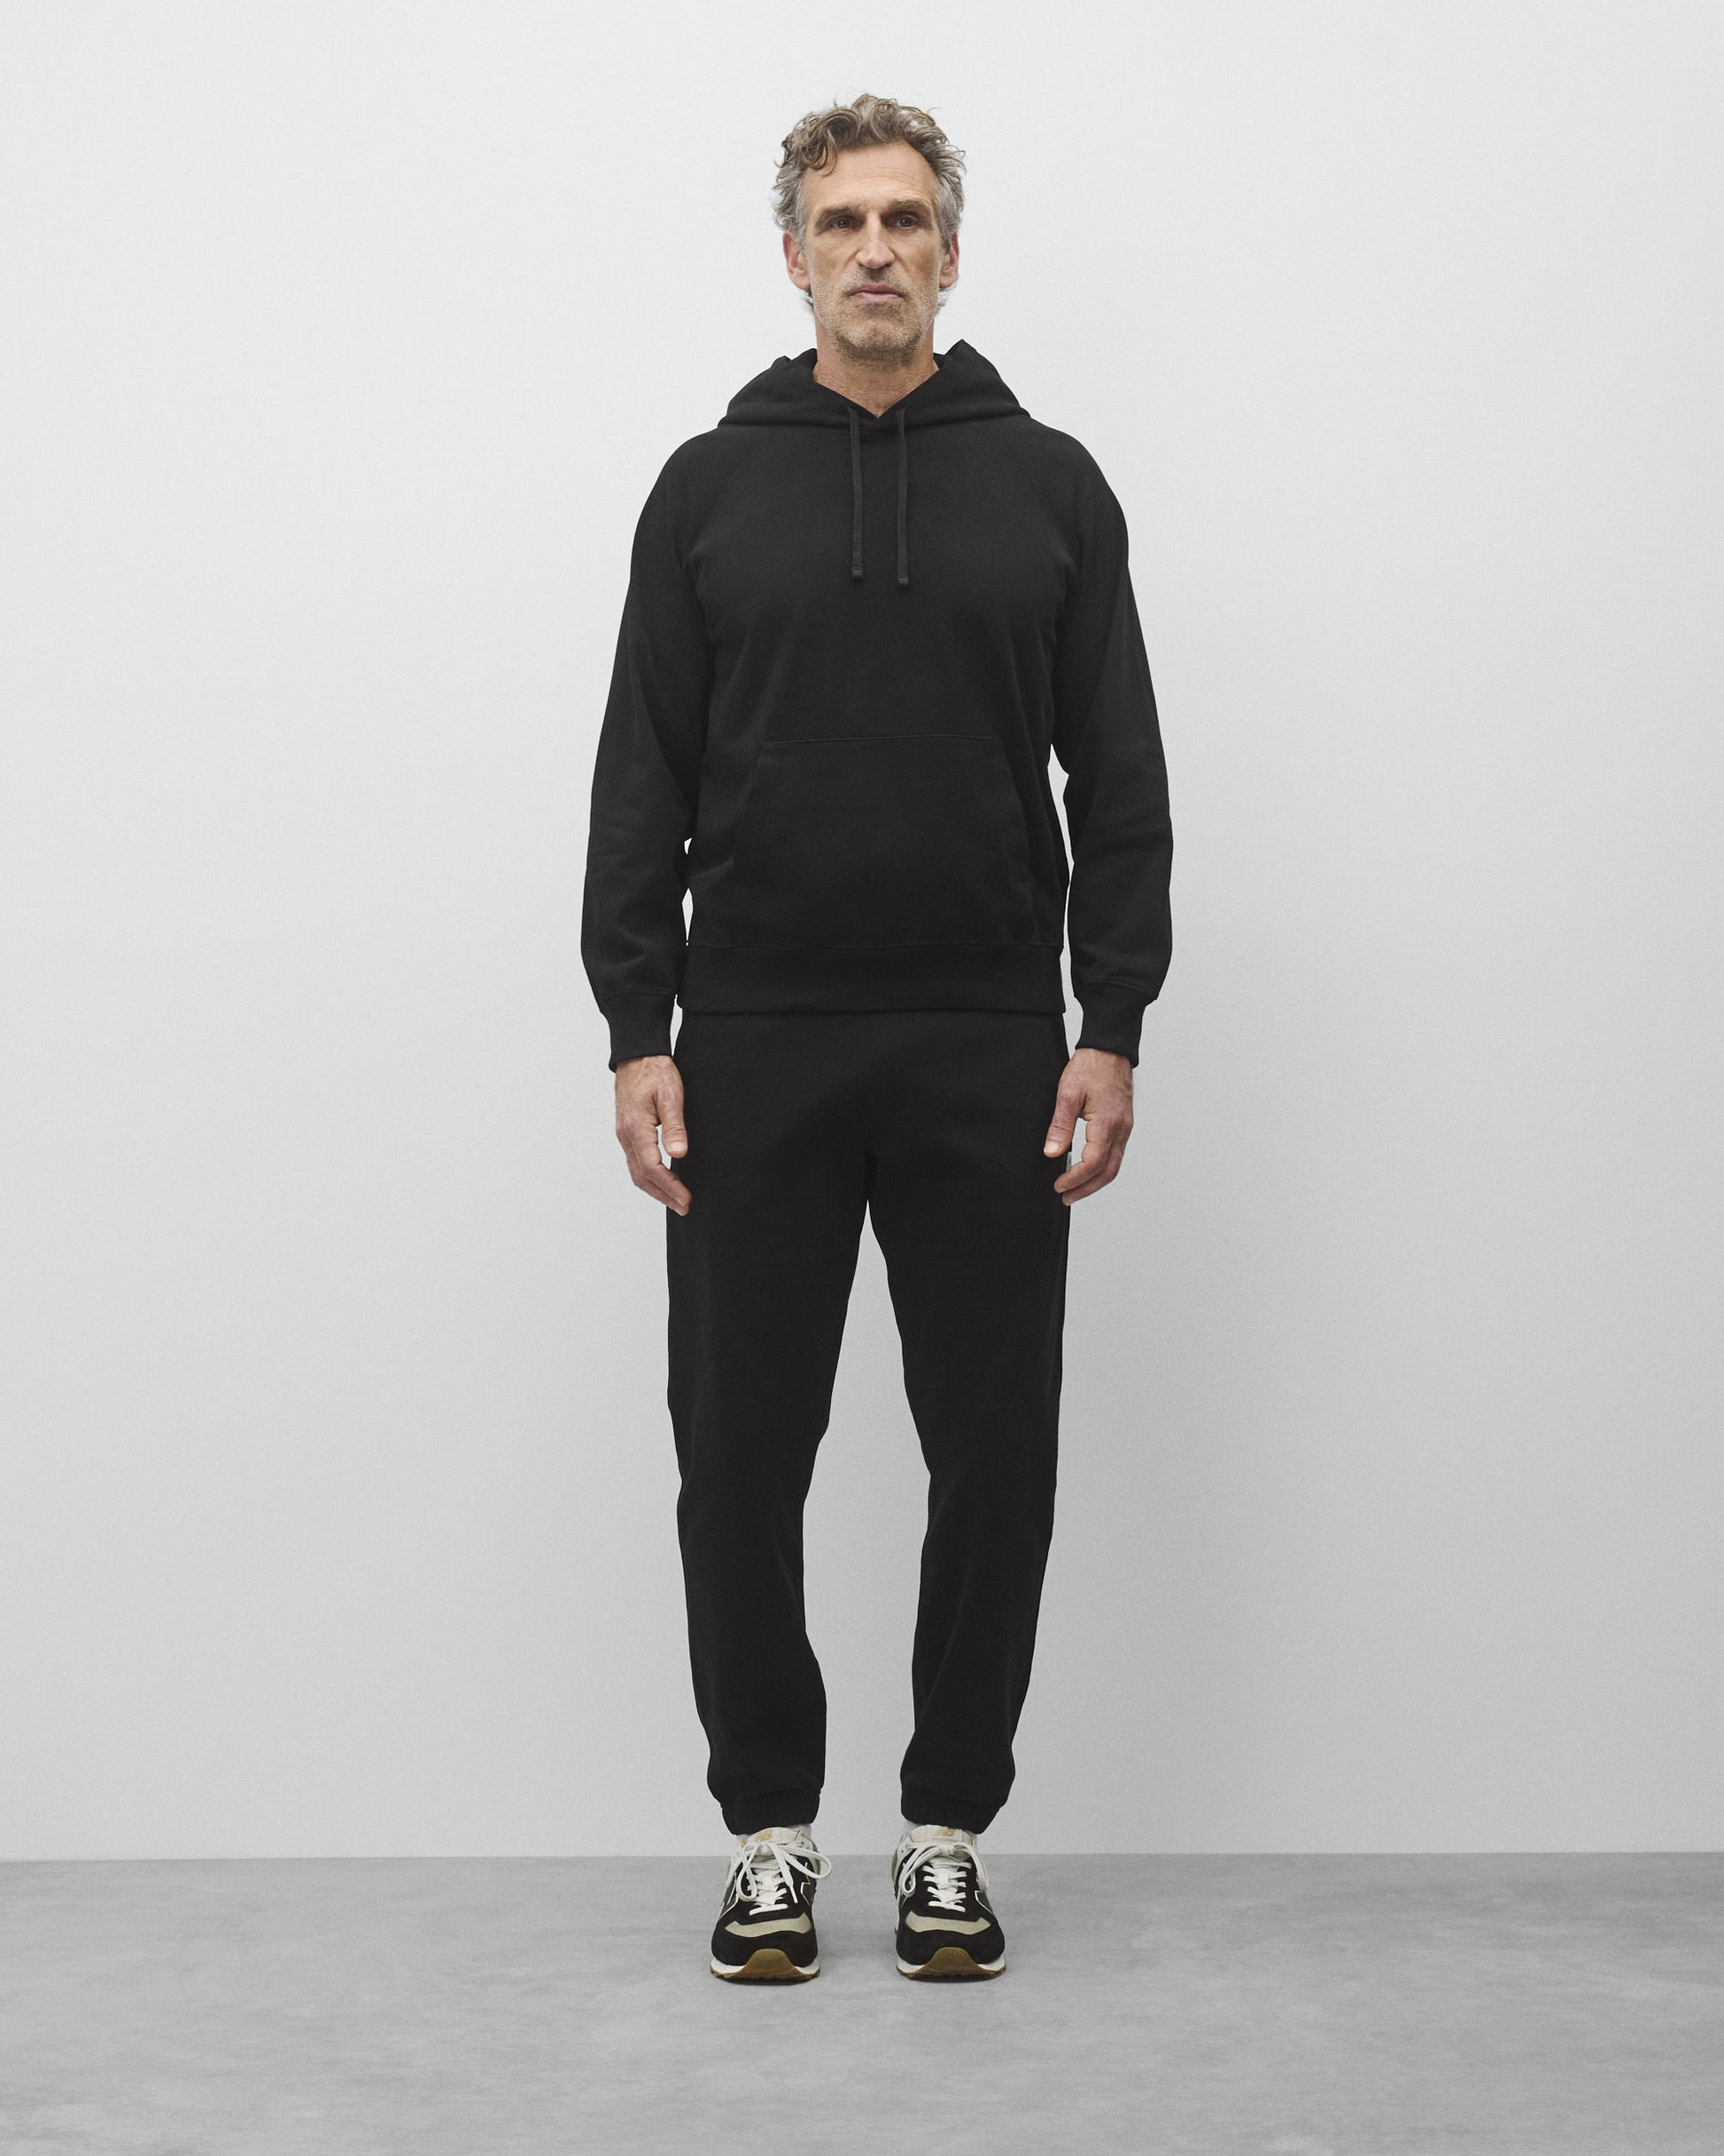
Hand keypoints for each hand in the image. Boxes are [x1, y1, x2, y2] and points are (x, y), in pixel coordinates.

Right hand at [614, 1054, 690, 1214]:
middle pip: (642, 1177)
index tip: (686, 1199)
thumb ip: (675, 1126)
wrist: (637, 1056)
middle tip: (684, 1208)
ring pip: (636, 1172)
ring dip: (655, 1190)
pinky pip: (635, 1162)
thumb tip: (678, 1154)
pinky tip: (662, 1180)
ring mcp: (624, 1135)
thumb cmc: (655, 1072)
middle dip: (663, 1196)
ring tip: (675, 1201)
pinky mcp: (627, 1132)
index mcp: (636, 1129)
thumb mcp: (671, 1096)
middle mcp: (626, 1136)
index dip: (670, 1187)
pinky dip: (649, 1177)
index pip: (652, 1169)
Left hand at [1043, 1048, 1133, 1204]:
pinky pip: (1116, 1154)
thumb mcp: (1067, 1093)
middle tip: (1066, 1198)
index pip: (1093, 1162)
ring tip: (1075, 1190)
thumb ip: (1060, 1126)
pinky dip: (1102, 1168)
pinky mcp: (1124, 1124)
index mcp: (1107, 1122)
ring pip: (1114, 1165)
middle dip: (1086, 1189)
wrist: (1110, 1048)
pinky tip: (1088, 1170)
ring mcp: (1125, 1127)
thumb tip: (1052, 1153)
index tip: (1059, 1186)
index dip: (1075, 1178)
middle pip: (1108, 1171)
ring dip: (1095, 1182)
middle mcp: (1121, 1129)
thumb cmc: (1090, 1066)